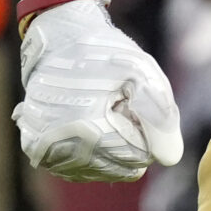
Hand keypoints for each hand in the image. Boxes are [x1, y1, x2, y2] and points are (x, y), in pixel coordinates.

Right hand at [14, 0, 183, 181]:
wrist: (59, 40)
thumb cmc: (105, 53)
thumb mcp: (142, 73)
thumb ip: (161, 116)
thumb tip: (170, 159)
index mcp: (85, 130)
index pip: (139, 156)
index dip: (147, 129)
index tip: (134, 101)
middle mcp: (58, 150)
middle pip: (120, 167)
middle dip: (129, 140)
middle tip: (118, 105)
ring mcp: (46, 155)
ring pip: (101, 170)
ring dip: (110, 146)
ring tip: (101, 111)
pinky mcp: (40, 153)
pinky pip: (80, 166)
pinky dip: (92, 150)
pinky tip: (89, 121)